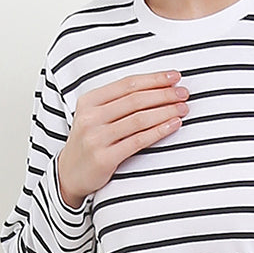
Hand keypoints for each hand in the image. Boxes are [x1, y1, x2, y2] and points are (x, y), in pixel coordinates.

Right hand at [57, 70, 188, 207]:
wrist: (69, 175)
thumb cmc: (90, 142)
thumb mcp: (95, 116)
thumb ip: (119, 102)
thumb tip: (157, 88)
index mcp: (89, 101)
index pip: (128, 84)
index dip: (154, 79)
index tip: (175, 77)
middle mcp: (91, 117)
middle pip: (135, 100)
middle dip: (164, 94)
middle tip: (184, 93)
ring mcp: (96, 137)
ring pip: (139, 119)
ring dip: (165, 111)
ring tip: (184, 108)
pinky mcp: (104, 158)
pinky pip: (138, 140)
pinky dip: (159, 131)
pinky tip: (174, 125)